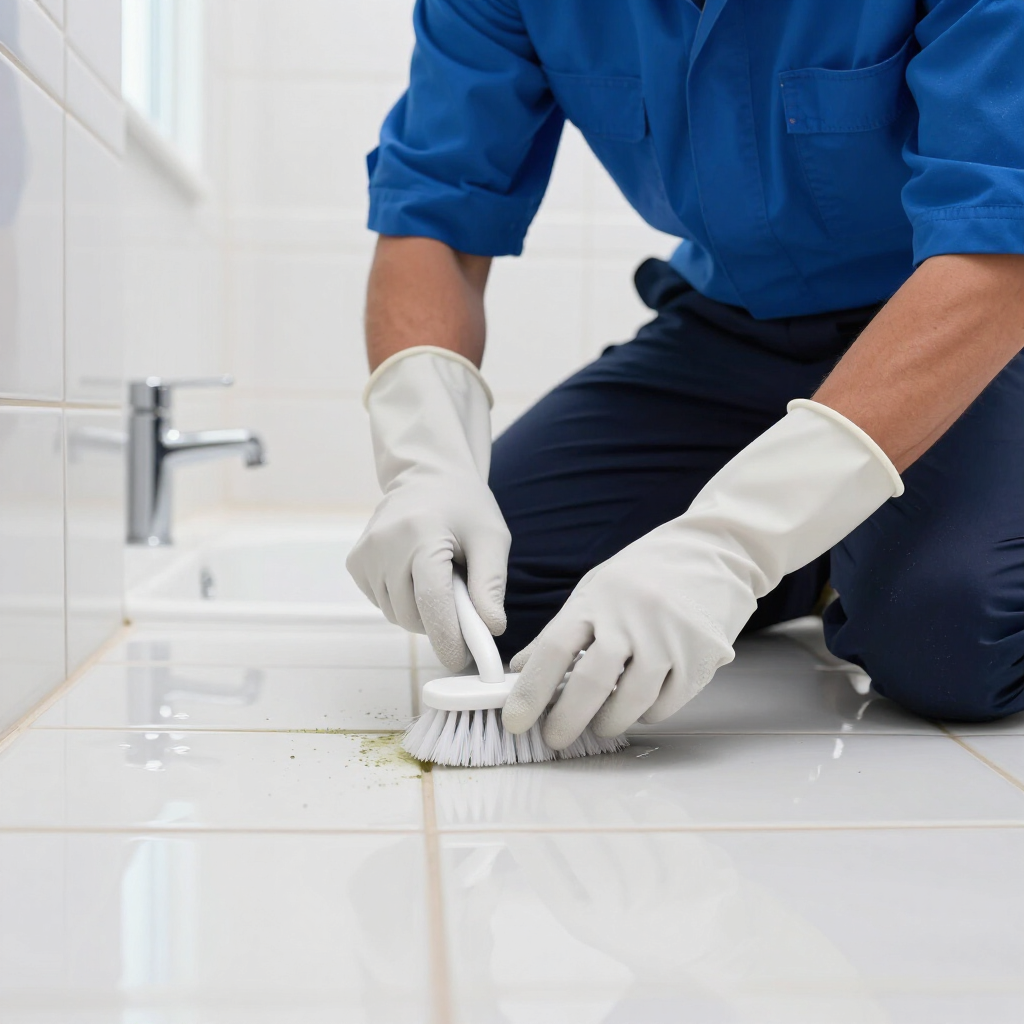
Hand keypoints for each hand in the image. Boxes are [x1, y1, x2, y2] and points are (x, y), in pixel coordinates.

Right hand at [346, 348, 510, 670]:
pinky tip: (417, 576)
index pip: (431, 600)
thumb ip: (491, 584)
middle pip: (412, 614)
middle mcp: (384, 543)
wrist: (426, 476)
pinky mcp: (355, 563)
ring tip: (440, 579)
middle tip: (463, 602)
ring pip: (396, 614)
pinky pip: (383, 603)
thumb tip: (492, 629)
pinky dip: (403, 601)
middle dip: (440, 623)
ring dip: (422, 613)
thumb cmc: (465, 507)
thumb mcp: (492, 538)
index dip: (448, 637)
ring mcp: (364, 553)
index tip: (463, 661)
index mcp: (421, 534)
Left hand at [502, 401, 902, 746]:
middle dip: (566, 720)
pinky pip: (666, 704)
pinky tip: (639, 706)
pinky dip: (647, 714)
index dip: (530, 691)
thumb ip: (562, 630)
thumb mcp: (596, 588)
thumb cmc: (649, 572)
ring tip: (600, 723)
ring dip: (608, 722)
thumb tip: (521, 671)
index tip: (514, 720)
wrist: (716, 550)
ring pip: (630, 702)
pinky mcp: (700, 657)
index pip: (553, 649)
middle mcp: (630, 618)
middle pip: (590, 683)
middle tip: (553, 737)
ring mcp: (668, 638)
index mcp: (596, 599)